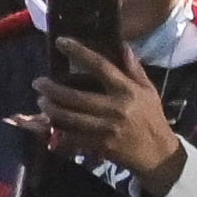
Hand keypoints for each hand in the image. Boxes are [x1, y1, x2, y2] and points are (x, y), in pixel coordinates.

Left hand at [18, 25, 185, 188]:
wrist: (158, 154)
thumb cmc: (151, 118)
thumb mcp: (148, 90)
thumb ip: (134, 69)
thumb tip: (122, 45)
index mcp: (127, 90)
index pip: (100, 66)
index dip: (79, 52)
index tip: (61, 42)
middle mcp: (115, 108)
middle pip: (76, 96)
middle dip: (52, 89)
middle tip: (38, 82)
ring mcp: (106, 129)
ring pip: (70, 118)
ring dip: (51, 109)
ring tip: (41, 101)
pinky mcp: (100, 145)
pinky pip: (72, 138)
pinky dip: (57, 133)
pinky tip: (48, 125)